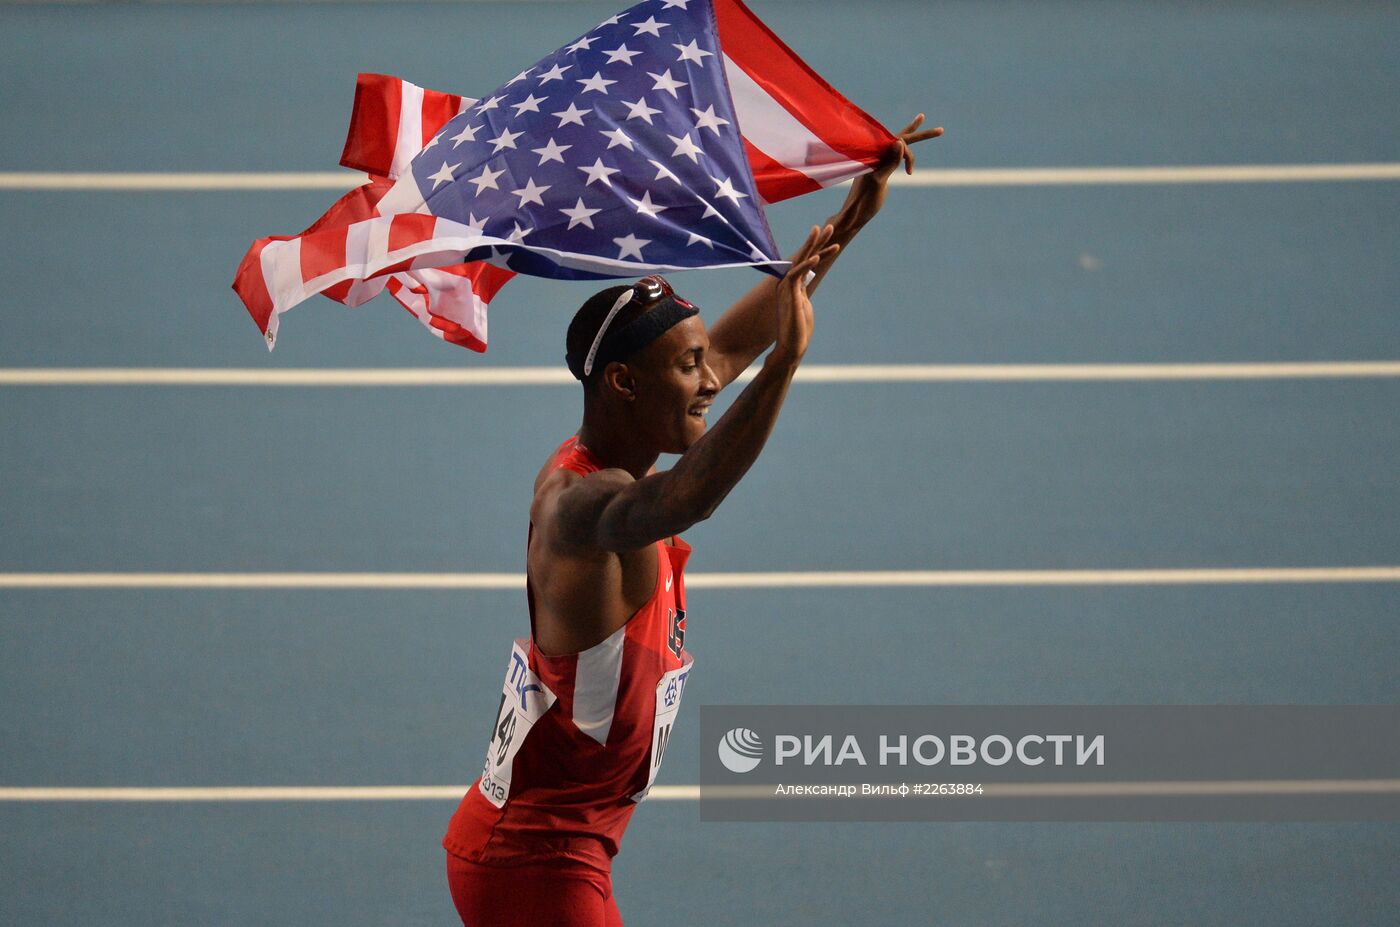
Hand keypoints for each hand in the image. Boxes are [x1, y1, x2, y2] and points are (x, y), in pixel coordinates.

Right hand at [770, 225, 838, 367]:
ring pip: (801, 260)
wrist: (790, 346)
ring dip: (814, 245)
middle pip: (804, 256)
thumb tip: (806, 288)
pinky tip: (817, 256)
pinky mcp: (788, 294)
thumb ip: (804, 295)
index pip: (807, 261)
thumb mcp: (805, 307)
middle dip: (817, 240)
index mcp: (793, 285)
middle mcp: (788, 283)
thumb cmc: (799, 330)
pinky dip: (808, 265)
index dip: (817, 248)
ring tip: (825, 231)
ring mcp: (787, 287)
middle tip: (829, 225)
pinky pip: (798, 275)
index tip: (828, 236)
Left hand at [840, 114, 943, 227]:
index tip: (909, 172)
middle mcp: (878, 155)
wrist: (855, 214)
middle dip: (918, 131)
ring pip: (898, 145)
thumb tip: (899, 141)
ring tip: (921, 118)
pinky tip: (905, 144)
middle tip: (934, 125)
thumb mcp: (878, 181)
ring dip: (912, 135)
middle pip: (901, 138)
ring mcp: (880, 162)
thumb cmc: (864, 200)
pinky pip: (894, 155)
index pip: (898, 142)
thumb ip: (888, 163)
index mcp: (875, 155)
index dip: (909, 152)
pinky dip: (903, 149)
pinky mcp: (882, 170)